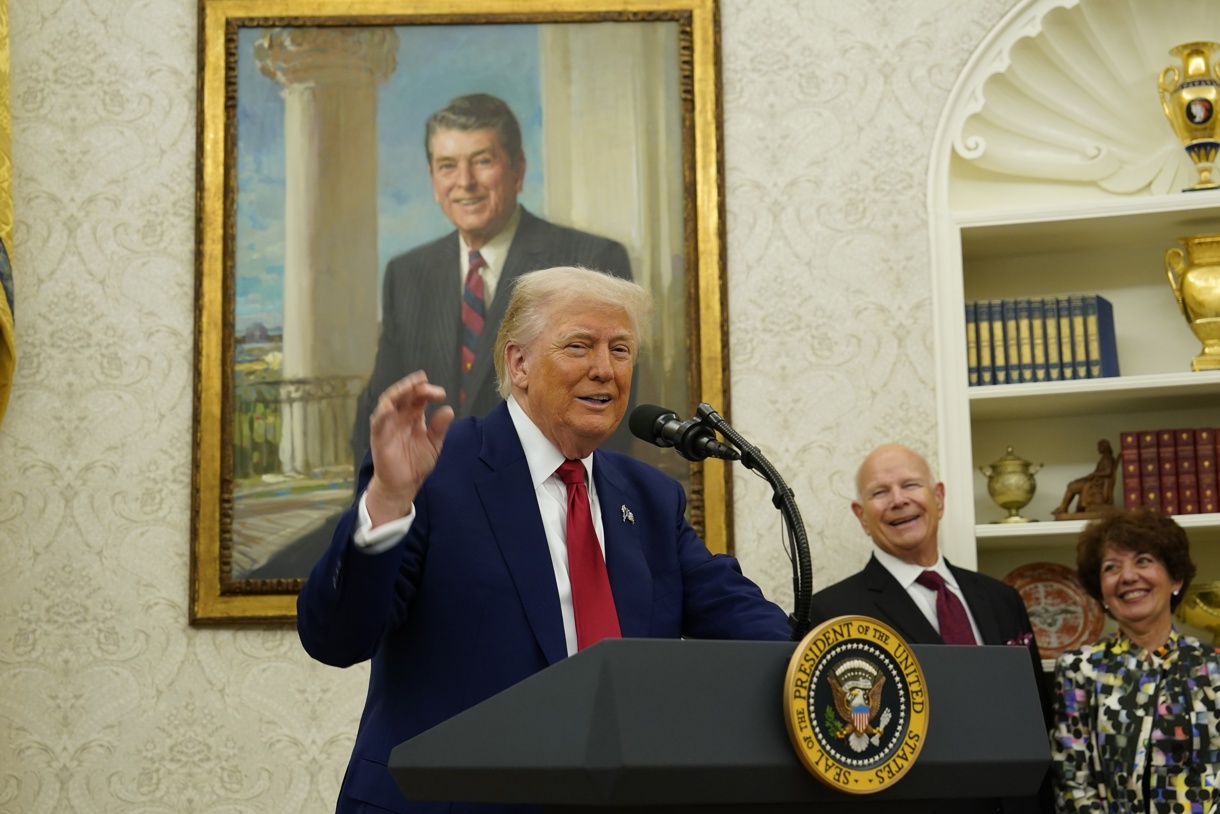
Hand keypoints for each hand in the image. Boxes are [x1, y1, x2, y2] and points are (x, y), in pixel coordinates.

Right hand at [365, 371, 453, 526]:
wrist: (404, 484)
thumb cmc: (417, 463)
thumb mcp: (434, 444)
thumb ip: (439, 428)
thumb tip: (449, 409)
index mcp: (413, 416)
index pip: (419, 397)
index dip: (428, 391)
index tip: (441, 394)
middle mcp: (399, 417)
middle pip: (403, 395)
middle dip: (412, 386)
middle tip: (423, 380)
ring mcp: (387, 425)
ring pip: (387, 402)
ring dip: (397, 393)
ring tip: (408, 387)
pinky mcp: (378, 437)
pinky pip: (377, 422)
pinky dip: (381, 413)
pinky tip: (389, 407)